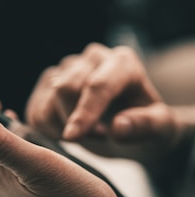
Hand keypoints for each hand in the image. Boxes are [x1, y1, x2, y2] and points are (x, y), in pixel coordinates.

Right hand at [25, 43, 189, 168]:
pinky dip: (46, 128)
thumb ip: (145, 126)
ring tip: (87, 133)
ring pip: (47, 99)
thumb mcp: (161, 129)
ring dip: (62, 126)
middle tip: (99, 136)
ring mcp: (68, 67)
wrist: (129, 125)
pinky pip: (35, 110)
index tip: (72, 138)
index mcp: (122, 63)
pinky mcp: (49, 82)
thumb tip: (118, 126)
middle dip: (75, 122)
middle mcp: (93, 58)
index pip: (97, 85)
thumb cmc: (146, 125)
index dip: (83, 113)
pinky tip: (68, 130)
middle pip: (65, 89)